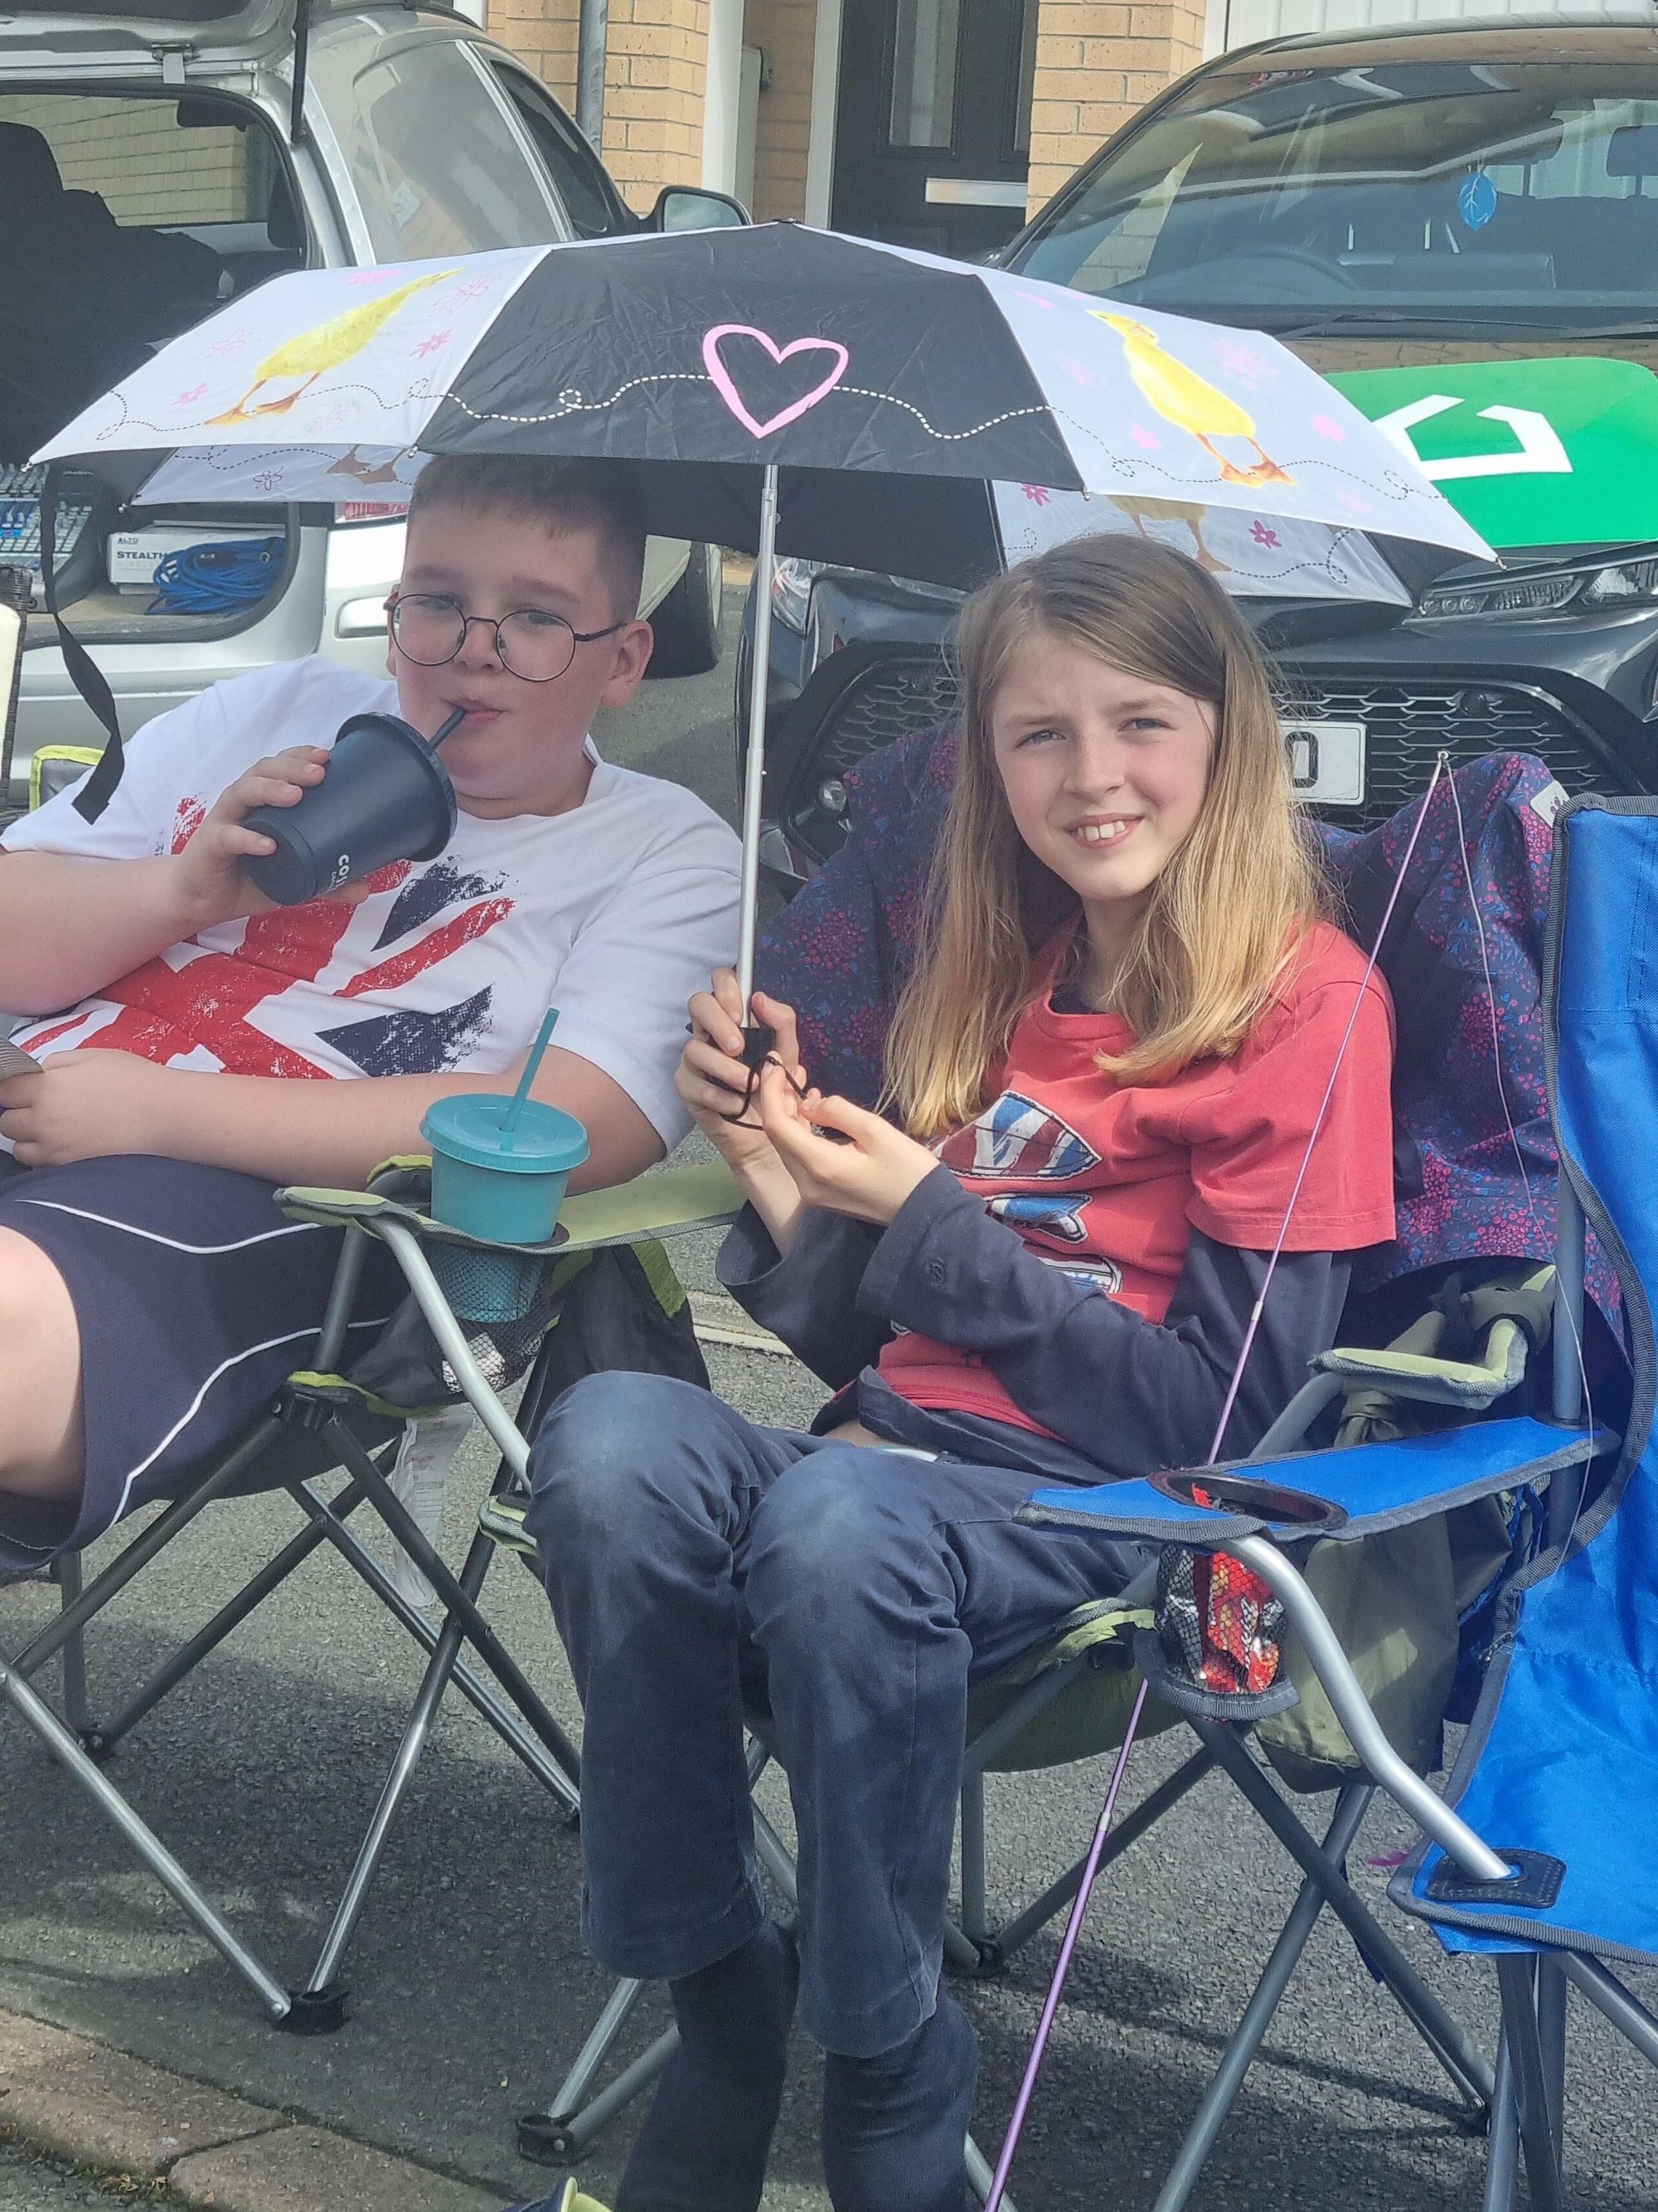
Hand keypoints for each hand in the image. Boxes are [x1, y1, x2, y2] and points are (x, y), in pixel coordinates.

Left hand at [0, 1050, 175, 1166]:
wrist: (163, 1113)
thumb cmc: (132, 1079)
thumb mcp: (91, 1056)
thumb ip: (56, 1063)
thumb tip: (39, 1074)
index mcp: (46, 1087)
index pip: (4, 1090)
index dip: (14, 1087)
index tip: (24, 1087)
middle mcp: (43, 1119)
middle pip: (7, 1121)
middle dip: (19, 1112)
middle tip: (40, 1106)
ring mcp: (55, 1146)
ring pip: (18, 1147)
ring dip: (27, 1137)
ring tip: (50, 1129)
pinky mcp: (68, 1164)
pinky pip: (38, 1163)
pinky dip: (42, 1155)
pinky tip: (61, 1143)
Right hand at [171, 747, 369, 927]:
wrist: (205, 900)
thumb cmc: (248, 876)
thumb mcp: (294, 877)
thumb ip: (327, 881)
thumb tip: (365, 889)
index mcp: (263, 801)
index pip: (280, 766)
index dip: (300, 756)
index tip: (327, 755)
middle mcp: (243, 803)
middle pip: (264, 770)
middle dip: (292, 767)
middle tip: (319, 773)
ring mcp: (225, 821)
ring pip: (243, 792)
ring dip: (269, 790)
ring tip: (295, 796)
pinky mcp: (211, 845)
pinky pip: (228, 837)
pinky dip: (248, 838)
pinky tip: (268, 844)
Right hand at [676, 971, 804, 1176]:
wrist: (767, 1134)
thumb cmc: (773, 1088)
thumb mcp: (787, 1054)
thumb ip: (781, 1023)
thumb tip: (760, 998)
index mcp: (733, 1018)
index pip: (720, 982)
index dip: (726, 989)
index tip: (741, 1013)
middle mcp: (709, 1032)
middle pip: (698, 1003)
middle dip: (717, 1021)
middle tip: (739, 1046)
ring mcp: (695, 1059)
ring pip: (694, 1048)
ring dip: (725, 1068)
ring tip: (749, 1085)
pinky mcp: (687, 1088)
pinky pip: (694, 1084)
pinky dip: (719, 1096)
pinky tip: (738, 1105)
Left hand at [756, 1058, 940, 1225]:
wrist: (926, 1213)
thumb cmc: (908, 1170)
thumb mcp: (876, 1130)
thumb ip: (837, 1111)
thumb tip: (810, 1103)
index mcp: (820, 1165)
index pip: (777, 1125)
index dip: (771, 1092)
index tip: (776, 1065)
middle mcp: (807, 1184)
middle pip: (778, 1137)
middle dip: (779, 1101)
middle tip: (794, 1072)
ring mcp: (812, 1194)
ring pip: (787, 1148)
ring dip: (790, 1117)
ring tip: (805, 1088)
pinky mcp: (821, 1196)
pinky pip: (800, 1160)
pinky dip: (801, 1134)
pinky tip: (813, 1115)